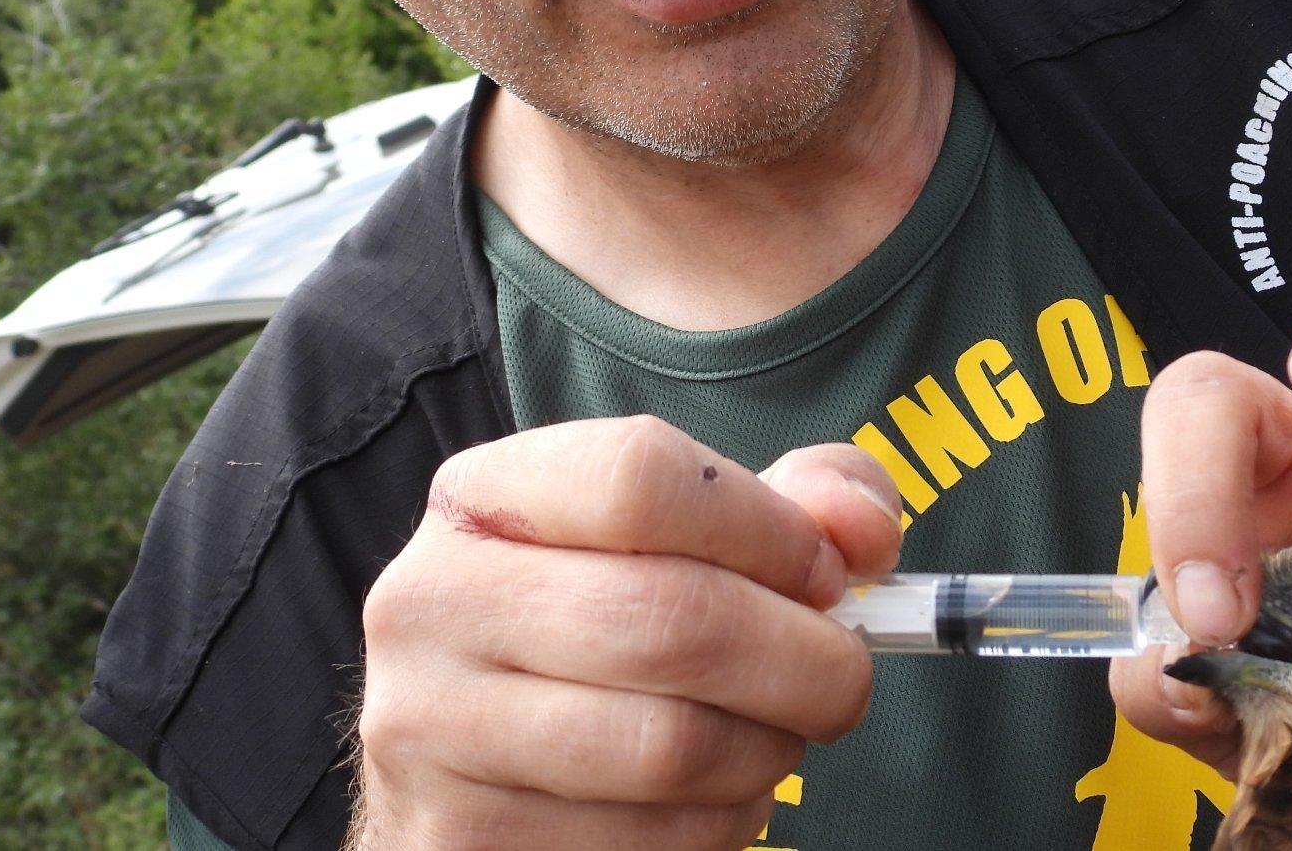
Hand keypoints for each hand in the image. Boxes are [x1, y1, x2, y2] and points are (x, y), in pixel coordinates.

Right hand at [351, 417, 902, 849]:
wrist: (475, 751)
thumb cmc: (609, 614)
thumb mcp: (689, 528)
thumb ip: (802, 497)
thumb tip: (862, 533)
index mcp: (480, 496)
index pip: (638, 477)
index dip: (767, 526)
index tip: (824, 571)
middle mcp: (431, 603)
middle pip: (671, 622)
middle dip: (803, 658)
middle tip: (844, 672)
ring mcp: (429, 731)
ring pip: (669, 749)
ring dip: (769, 749)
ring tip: (776, 730)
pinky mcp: (456, 842)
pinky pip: (645, 846)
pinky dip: (720, 825)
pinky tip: (714, 793)